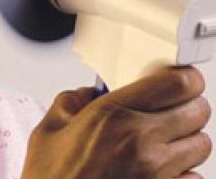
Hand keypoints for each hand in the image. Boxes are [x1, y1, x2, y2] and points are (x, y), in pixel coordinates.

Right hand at [22, 67, 211, 178]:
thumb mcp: (47, 132)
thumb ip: (70, 103)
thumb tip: (87, 94)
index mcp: (112, 117)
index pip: (179, 83)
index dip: (185, 78)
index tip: (180, 80)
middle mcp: (141, 142)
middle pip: (199, 111)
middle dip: (186, 108)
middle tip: (168, 111)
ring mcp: (157, 172)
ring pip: (201, 144)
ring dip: (186, 141)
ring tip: (162, 143)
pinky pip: (195, 177)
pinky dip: (184, 173)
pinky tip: (161, 172)